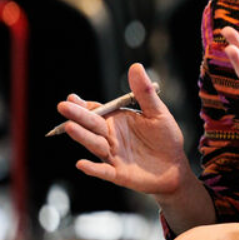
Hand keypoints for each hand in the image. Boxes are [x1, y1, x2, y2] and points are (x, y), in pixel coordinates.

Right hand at [57, 63, 190, 196]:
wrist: (175, 165)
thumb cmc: (165, 137)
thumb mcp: (158, 113)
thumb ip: (144, 93)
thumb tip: (136, 66)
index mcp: (116, 121)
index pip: (96, 111)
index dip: (84, 105)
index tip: (72, 98)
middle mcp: (110, 137)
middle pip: (91, 125)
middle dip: (78, 116)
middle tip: (63, 107)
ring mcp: (112, 155)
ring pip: (95, 145)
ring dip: (83, 137)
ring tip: (69, 127)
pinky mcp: (118, 173)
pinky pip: (103, 171)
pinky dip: (93, 169)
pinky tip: (81, 164)